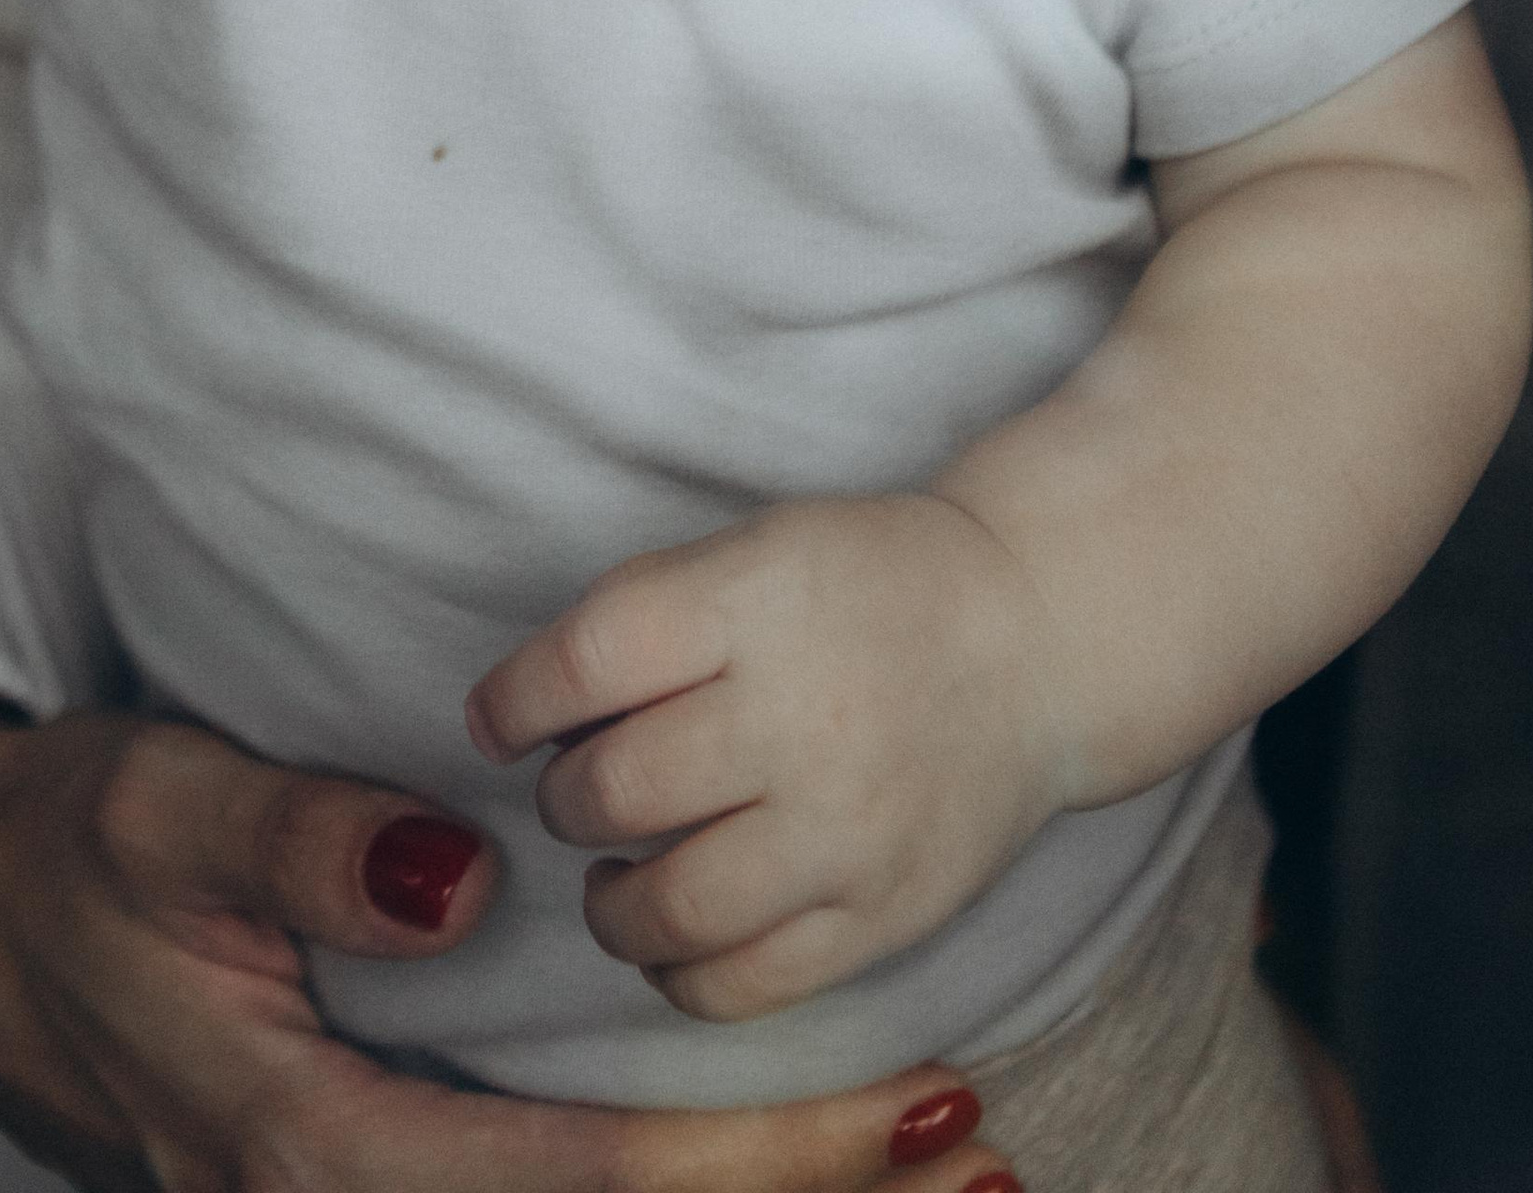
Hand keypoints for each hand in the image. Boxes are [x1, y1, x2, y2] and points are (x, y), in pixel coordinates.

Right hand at [0, 690, 1022, 1192]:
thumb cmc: (70, 845)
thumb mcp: (162, 810)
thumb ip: (303, 847)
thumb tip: (457, 884)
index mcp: (300, 1144)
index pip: (566, 1190)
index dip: (747, 1166)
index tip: (903, 1107)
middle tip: (983, 1162)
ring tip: (946, 1172)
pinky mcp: (380, 1170)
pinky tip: (779, 1165)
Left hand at [467, 496, 1066, 1026]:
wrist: (1035, 638)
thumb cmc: (868, 586)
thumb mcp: (756, 548)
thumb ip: (646, 619)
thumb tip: (525, 717)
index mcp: (761, 600)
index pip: (587, 659)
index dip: (513, 698)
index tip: (498, 719)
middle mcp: (804, 718)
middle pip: (616, 789)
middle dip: (566, 795)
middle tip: (581, 784)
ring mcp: (848, 831)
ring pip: (668, 908)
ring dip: (608, 899)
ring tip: (618, 866)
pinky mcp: (883, 917)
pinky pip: (740, 985)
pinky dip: (678, 971)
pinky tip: (677, 927)